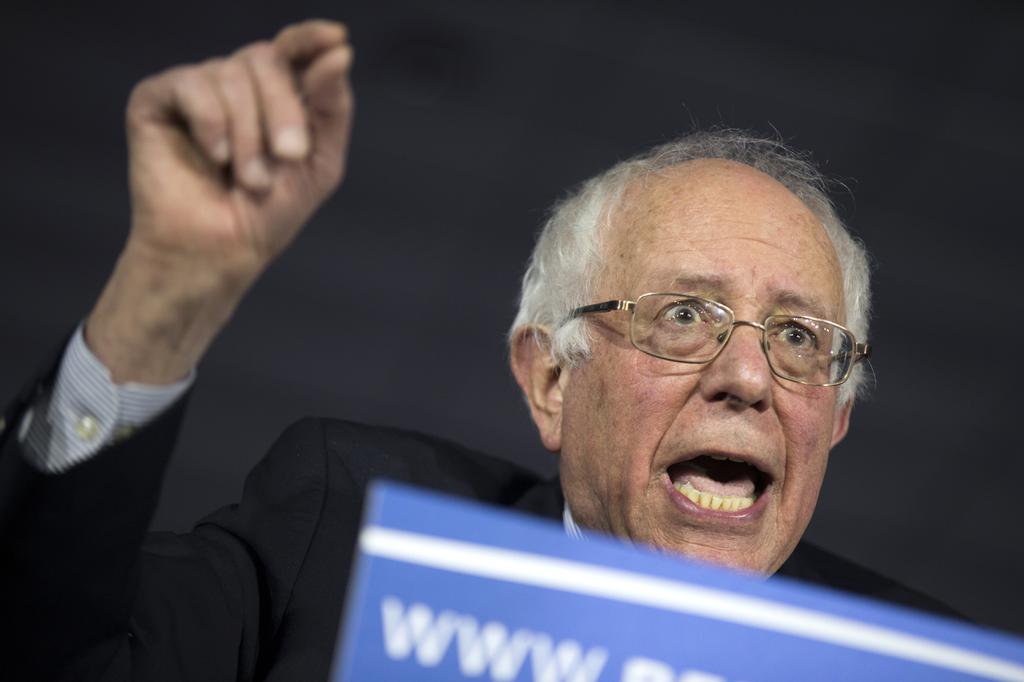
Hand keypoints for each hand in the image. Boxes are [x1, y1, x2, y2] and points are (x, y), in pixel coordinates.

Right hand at [86, 20, 354, 383]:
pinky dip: (211, 122)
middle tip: (289, 156)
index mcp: (275, 94)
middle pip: (266, 59)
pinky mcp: (157, 99)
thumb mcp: (319, 162)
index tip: (335, 37)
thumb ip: (332, 107)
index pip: (293, 48)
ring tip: (247, 178)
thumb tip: (339, 51)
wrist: (220, 250)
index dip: (311, 38)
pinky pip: (192, 84)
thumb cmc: (269, 212)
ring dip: (249, 133)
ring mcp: (196, 88)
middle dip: (284, 111)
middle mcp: (235, 83)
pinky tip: (214, 156)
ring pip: (231, 74)